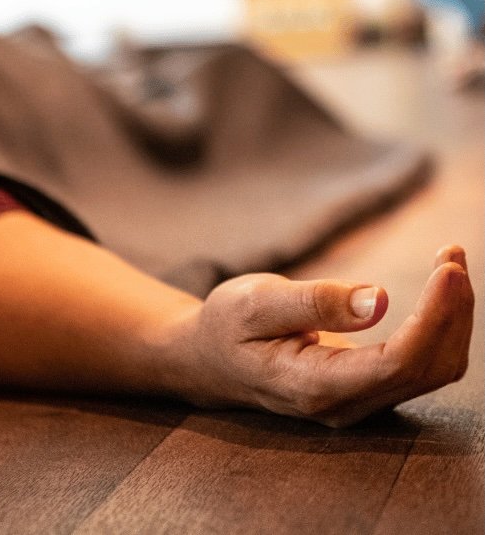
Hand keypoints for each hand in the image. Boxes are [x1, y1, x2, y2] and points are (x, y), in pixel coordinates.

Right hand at [175, 245, 473, 426]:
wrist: (208, 359)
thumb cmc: (227, 324)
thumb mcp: (257, 302)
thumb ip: (315, 302)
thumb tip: (382, 301)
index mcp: (314, 386)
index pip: (398, 361)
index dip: (434, 316)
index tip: (448, 267)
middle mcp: (343, 406)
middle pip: (427, 368)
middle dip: (453, 311)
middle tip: (453, 255)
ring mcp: (356, 403)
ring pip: (431, 369)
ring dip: (451, 317)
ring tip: (450, 263)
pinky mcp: (362, 389)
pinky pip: (418, 365)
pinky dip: (437, 326)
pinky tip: (438, 292)